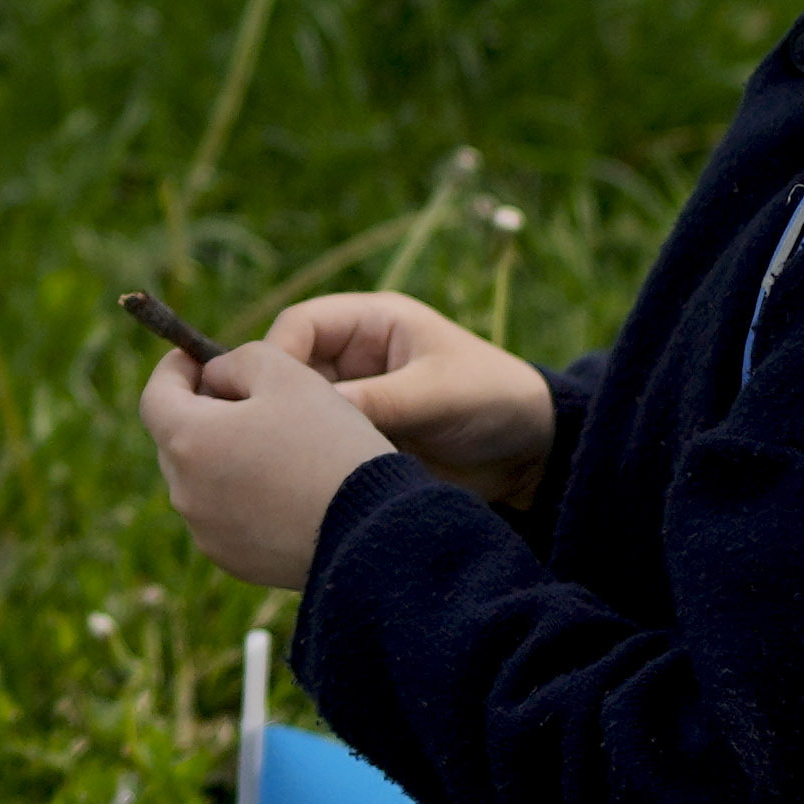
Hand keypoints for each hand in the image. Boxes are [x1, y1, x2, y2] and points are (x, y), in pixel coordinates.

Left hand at [132, 336, 387, 592]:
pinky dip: (241, 496)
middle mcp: (184, 492)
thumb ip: (239, 360)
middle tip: (247, 398)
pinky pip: (223, 516)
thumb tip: (214, 379)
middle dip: (203, 412)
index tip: (198, 359)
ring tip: (275, 446)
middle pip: (177, 439)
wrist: (371, 530)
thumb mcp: (287, 373)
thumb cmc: (329, 443)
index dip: (174, 370)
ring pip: (201, 479)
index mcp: (189, 440)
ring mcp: (206, 532)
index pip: (155, 396)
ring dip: (223, 456)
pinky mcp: (232, 560)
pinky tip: (285, 489)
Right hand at [262, 293, 561, 505]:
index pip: (300, 326)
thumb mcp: (437, 394)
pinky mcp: (361, 438)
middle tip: (271, 438)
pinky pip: (320, 444)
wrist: (532, 455)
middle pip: (288, 369)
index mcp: (373, 323)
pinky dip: (312, 460)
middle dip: (277, 399)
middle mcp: (355, 358)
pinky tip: (309, 480)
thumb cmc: (495, 400)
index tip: (272, 396)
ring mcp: (356, 399)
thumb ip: (375, 400)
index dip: (277, 355)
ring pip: (298, 410)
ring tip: (292, 464)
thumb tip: (305, 413)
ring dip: (294, 434)